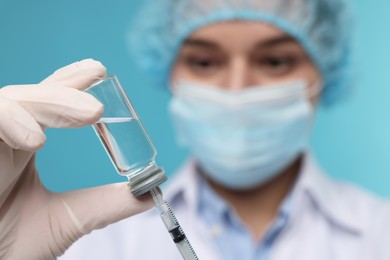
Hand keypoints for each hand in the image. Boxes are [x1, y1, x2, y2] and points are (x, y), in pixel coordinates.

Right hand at [0, 59, 153, 258]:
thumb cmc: (10, 246)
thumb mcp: (67, 221)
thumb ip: (107, 204)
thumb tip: (151, 191)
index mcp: (24, 145)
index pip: (48, 103)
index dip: (71, 84)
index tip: (99, 72)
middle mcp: (4, 137)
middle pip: (30, 95)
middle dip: (66, 90)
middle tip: (101, 101)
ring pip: (8, 101)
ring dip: (49, 102)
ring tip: (90, 113)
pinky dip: (9, 121)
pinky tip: (34, 139)